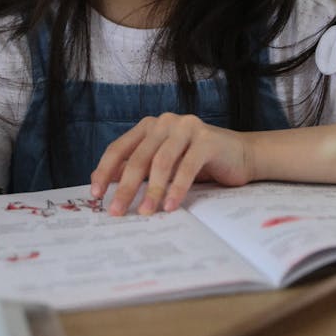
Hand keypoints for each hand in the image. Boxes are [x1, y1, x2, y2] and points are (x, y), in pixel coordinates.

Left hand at [90, 113, 249, 216]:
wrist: (240, 155)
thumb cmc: (197, 162)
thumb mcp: (163, 165)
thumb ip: (137, 168)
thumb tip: (104, 183)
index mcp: (149, 127)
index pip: (119, 148)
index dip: (105, 171)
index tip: (95, 194)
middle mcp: (165, 122)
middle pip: (138, 157)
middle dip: (125, 187)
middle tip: (116, 211)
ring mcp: (186, 127)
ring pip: (161, 162)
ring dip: (152, 191)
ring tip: (145, 213)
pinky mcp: (207, 139)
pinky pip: (187, 166)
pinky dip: (176, 188)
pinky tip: (171, 206)